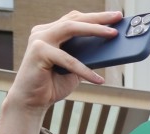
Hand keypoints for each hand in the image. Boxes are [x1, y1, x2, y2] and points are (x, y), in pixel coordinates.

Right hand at [0, 10, 121, 133]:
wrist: (32, 101)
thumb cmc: (53, 84)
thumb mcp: (75, 69)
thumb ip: (87, 57)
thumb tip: (111, 50)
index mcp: (51, 32)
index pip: (75, 19)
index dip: (96, 16)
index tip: (116, 16)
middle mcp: (43, 32)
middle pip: (74, 19)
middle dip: (98, 17)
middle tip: (117, 16)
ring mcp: (39, 40)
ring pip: (70, 28)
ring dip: (94, 30)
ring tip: (113, 34)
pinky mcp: (38, 52)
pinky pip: (67, 59)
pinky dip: (84, 69)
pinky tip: (98, 79)